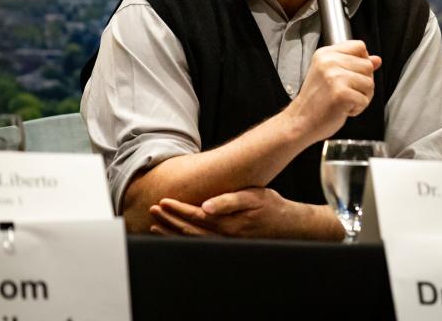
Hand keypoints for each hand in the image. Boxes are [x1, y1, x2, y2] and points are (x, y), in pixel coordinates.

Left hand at [148, 188, 343, 240]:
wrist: (288, 226)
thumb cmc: (271, 207)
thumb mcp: (253, 197)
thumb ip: (229, 201)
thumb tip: (206, 206)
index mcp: (229, 224)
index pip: (196, 217)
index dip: (177, 210)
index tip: (163, 202)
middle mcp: (225, 237)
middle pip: (190, 231)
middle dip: (169, 221)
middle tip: (152, 210)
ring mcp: (226, 243)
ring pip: (193, 240)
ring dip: (173, 232)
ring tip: (156, 224)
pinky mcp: (228, 244)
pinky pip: (201, 243)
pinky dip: (185, 239)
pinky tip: (175, 234)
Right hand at [285, 40, 381, 143]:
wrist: (300, 121)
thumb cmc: (314, 101)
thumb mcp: (331, 75)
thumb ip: (354, 64)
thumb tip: (377, 60)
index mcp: (325, 54)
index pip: (359, 46)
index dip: (362, 61)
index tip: (352, 74)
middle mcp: (329, 62)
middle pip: (367, 65)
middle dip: (363, 83)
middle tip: (347, 92)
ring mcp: (335, 77)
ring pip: (369, 83)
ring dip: (362, 97)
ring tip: (345, 101)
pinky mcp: (341, 93)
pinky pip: (365, 100)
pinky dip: (358, 108)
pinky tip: (343, 109)